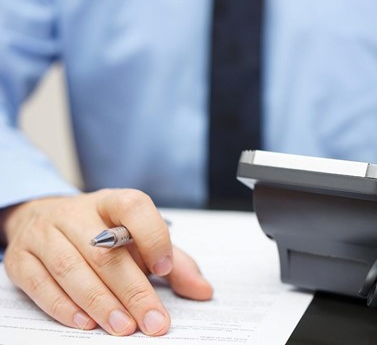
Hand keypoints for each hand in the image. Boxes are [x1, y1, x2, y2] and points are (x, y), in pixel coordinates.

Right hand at [0, 189, 212, 335]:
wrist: (43, 220)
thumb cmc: (101, 234)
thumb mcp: (139, 240)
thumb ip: (174, 263)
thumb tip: (203, 290)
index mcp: (112, 202)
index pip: (134, 207)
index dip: (152, 236)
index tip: (165, 268)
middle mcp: (76, 214)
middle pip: (105, 251)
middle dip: (132, 290)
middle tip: (152, 320)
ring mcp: (44, 234)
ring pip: (71, 268)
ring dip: (100, 302)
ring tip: (123, 327)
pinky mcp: (20, 258)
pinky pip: (39, 283)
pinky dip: (63, 306)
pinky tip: (87, 323)